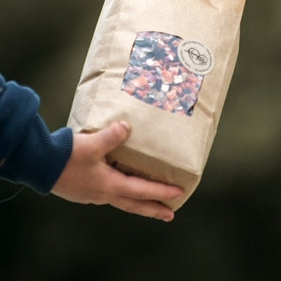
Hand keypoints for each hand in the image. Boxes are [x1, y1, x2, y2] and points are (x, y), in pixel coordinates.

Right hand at [51, 121, 182, 221]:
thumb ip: (112, 135)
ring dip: (137, 202)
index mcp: (109, 185)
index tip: (179, 193)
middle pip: (134, 204)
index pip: (142, 190)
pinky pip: (109, 194)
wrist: (40, 165)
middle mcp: (103, 194)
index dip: (161, 191)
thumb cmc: (67, 156)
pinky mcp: (83, 190)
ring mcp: (92, 194)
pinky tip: (119, 186)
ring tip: (147, 202)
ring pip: (122, 201)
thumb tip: (127, 126)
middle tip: (170, 214)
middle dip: (153, 209)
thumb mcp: (92, 143)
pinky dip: (121, 194)